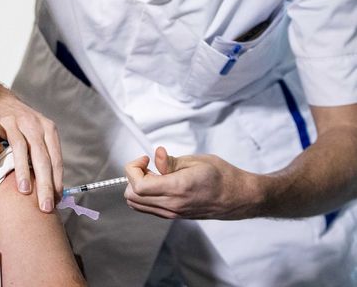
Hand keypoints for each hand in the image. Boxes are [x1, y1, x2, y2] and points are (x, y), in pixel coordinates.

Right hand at [0, 90, 62, 212]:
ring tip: (24, 190)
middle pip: (40, 155)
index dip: (56, 181)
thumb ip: (44, 157)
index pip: (54, 158)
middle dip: (44, 182)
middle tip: (45, 205)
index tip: (56, 201)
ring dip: (22, 170)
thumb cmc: (18, 124)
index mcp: (46, 129)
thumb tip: (55, 191)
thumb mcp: (36, 135)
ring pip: (19, 146)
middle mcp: (31, 123)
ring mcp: (10, 121)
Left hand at [123, 146, 260, 219]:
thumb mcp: (196, 161)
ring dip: (138, 187)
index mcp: (177, 189)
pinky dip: (145, 195)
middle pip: (132, 198)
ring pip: (137, 205)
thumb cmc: (221, 176)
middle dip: (133, 177)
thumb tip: (156, 155)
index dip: (134, 169)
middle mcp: (172, 205)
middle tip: (149, 166)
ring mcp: (172, 213)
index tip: (145, 159)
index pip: (138, 186)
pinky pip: (148, 208)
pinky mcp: (174, 216)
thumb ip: (170, 161)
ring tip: (155, 174)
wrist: (239, 197)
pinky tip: (159, 183)